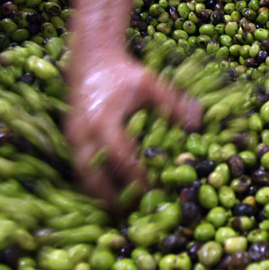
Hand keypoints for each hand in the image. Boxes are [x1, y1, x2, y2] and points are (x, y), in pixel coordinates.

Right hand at [64, 49, 201, 203]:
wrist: (91, 55)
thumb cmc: (123, 71)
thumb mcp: (150, 84)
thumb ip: (173, 103)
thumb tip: (198, 122)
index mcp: (103, 120)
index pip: (120, 157)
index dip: (136, 177)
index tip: (153, 192)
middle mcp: (83, 132)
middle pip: (92, 175)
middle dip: (110, 197)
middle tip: (131, 214)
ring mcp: (73, 135)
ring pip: (82, 174)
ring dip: (98, 194)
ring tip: (118, 211)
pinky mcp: (70, 136)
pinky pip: (79, 166)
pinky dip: (92, 181)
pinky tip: (108, 192)